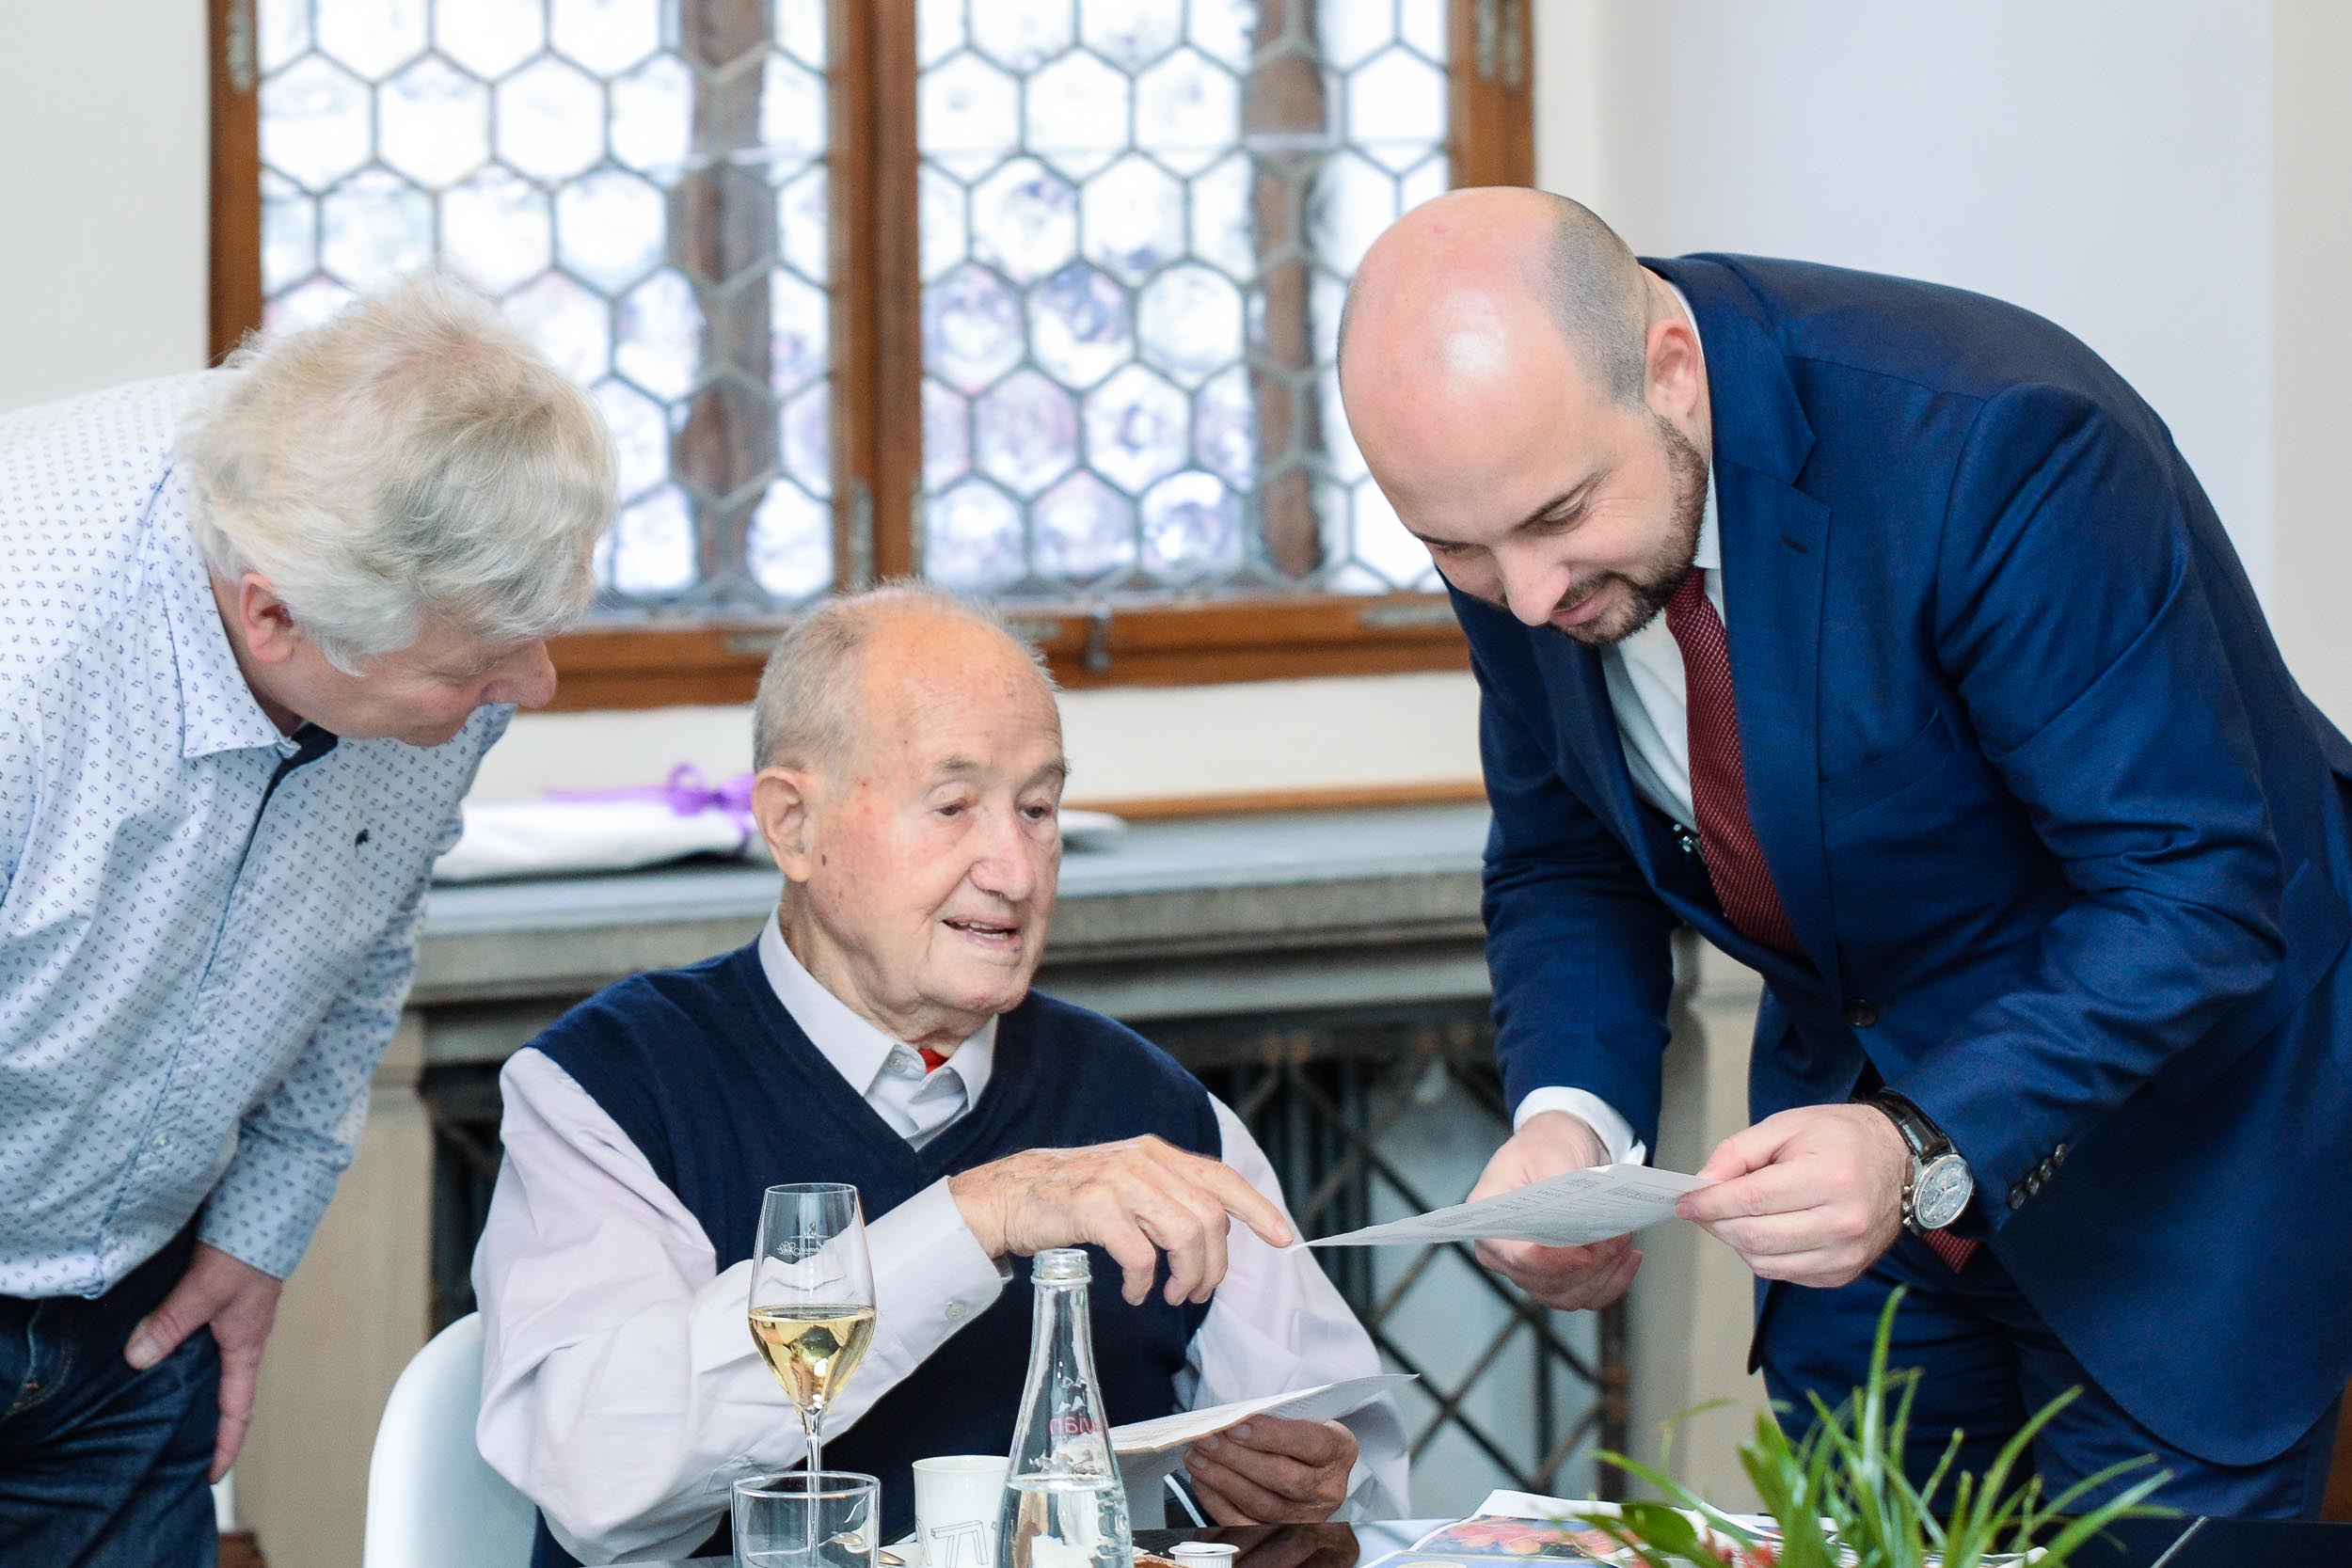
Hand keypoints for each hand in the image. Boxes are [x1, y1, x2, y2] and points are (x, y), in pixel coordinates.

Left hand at [125, 1242, 284, 1480]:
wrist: (268, 1208)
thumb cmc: (250, 1249)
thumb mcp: (207, 1290)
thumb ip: (173, 1322)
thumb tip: (138, 1358)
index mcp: (246, 1345)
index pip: (239, 1408)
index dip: (227, 1444)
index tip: (213, 1475)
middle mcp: (241, 1337)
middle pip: (227, 1391)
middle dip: (208, 1424)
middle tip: (181, 1451)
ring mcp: (233, 1319)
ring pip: (212, 1365)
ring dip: (193, 1389)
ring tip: (161, 1409)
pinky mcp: (223, 1300)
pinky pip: (201, 1339)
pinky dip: (182, 1354)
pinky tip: (158, 1352)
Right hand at [948, 1136, 1291, 1305]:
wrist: (1008, 1195)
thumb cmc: (1071, 1198)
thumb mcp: (1128, 1184)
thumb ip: (1167, 1198)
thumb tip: (1213, 1233)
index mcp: (1158, 1154)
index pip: (1222, 1178)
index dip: (1257, 1208)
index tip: (1282, 1238)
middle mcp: (1145, 1160)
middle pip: (1209, 1218)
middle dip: (1214, 1265)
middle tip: (1196, 1293)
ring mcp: (1120, 1181)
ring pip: (1184, 1235)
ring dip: (1186, 1277)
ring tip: (1169, 1296)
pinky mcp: (1094, 1207)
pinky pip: (1140, 1254)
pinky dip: (1144, 1282)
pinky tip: (1135, 1292)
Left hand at [1184, 1417, 1356, 1522]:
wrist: (1312, 1465)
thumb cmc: (1300, 1433)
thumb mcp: (1303, 1416)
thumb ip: (1276, 1417)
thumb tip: (1230, 1419)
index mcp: (1339, 1451)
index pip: (1309, 1443)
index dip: (1271, 1435)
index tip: (1236, 1425)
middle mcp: (1328, 1489)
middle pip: (1282, 1478)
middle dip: (1238, 1458)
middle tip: (1207, 1440)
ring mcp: (1306, 1517)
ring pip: (1261, 1504)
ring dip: (1222, 1479)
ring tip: (1197, 1457)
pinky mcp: (1281, 1534)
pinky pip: (1245, 1524)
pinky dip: (1218, 1503)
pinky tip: (1202, 1481)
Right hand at [1469, 1112, 1639, 1309]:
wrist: (1559, 1148)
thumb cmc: (1544, 1147)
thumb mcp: (1548, 1153)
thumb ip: (1559, 1186)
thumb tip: (1579, 1219)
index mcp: (1490, 1222)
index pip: (1516, 1257)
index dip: (1551, 1263)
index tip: (1585, 1255)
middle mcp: (1505, 1254)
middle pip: (1545, 1283)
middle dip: (1587, 1267)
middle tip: (1617, 1237)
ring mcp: (1532, 1270)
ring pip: (1568, 1296)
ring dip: (1603, 1275)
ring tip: (1624, 1241)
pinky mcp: (1559, 1277)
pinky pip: (1587, 1296)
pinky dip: (1612, 1282)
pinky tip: (1627, 1257)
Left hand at [1675, 1104, 1909, 1286]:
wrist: (1898, 1161)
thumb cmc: (1842, 1138)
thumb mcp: (1786, 1126)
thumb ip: (1739, 1152)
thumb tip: (1703, 1183)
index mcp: (1830, 1178)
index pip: (1752, 1200)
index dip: (1710, 1203)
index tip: (1685, 1201)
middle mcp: (1843, 1222)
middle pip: (1754, 1236)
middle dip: (1716, 1223)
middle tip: (1701, 1208)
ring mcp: (1846, 1253)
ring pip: (1765, 1262)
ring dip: (1736, 1241)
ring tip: (1732, 1216)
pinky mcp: (1843, 1272)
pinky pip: (1785, 1273)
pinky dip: (1762, 1255)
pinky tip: (1764, 1229)